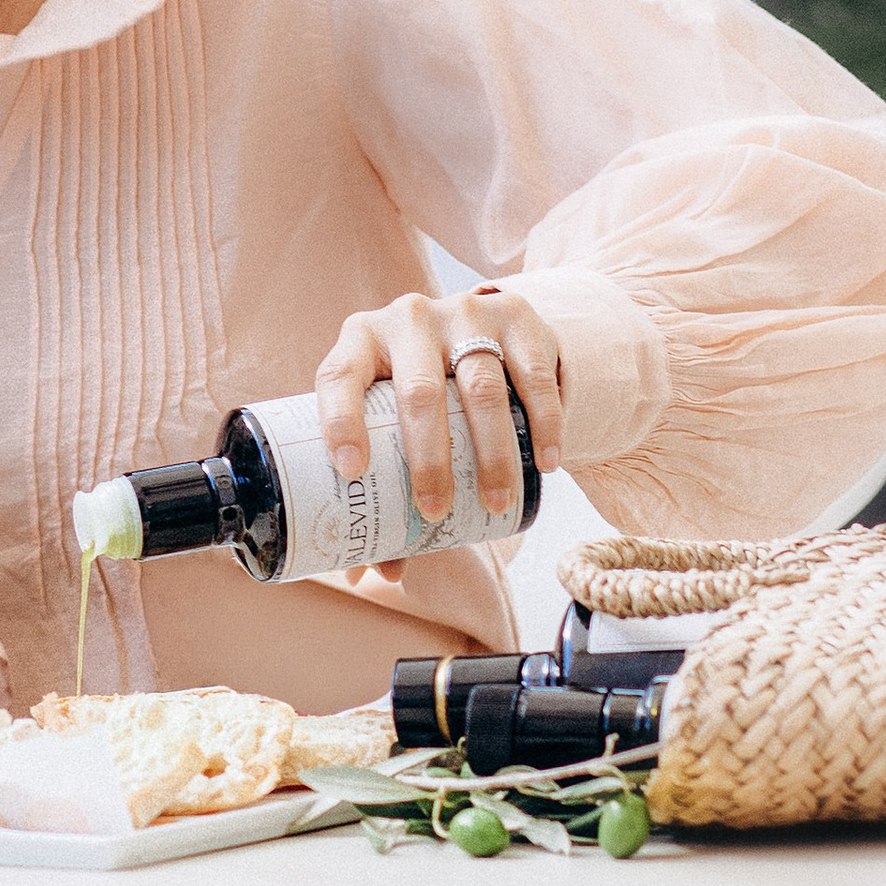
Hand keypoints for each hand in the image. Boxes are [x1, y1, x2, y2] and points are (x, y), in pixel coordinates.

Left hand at [314, 286, 563, 542]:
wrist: (484, 327)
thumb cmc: (423, 391)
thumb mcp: (395, 417)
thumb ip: (385, 484)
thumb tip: (373, 573)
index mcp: (361, 339)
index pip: (338, 377)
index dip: (340, 422)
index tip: (352, 471)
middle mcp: (408, 318)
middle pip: (419, 393)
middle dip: (428, 459)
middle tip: (435, 512)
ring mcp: (464, 312)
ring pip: (480, 386)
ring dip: (491, 452)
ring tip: (495, 501)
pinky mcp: (516, 314)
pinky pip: (533, 374)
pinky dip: (544, 423)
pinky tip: (546, 461)